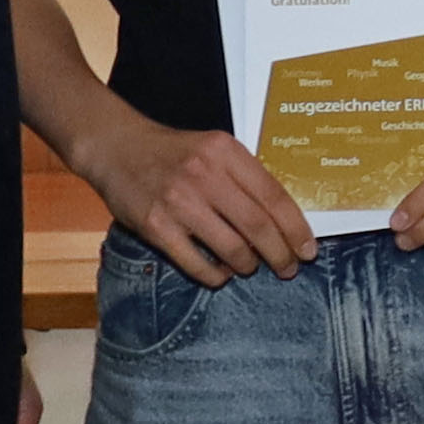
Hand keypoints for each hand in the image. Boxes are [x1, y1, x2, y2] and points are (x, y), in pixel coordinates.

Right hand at [82, 112, 314, 285]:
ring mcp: (178, 202)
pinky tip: (220, 273)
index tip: (308, 250)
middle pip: (258, 226)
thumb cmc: (174, 152)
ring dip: (248, 266)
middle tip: (288, 269)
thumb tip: (285, 221)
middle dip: (280, 255)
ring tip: (250, 268)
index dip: (297, 229)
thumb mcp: (215, 149)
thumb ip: (246, 177)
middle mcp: (204, 174)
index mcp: (226, 152)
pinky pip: (196, 264)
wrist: (116, 147)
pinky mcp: (154, 226)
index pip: (275, 197)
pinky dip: (215, 276)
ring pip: (232, 248)